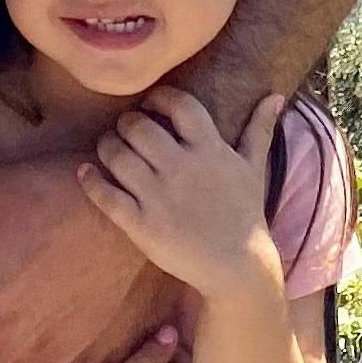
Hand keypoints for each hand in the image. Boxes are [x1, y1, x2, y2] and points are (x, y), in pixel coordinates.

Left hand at [82, 90, 285, 308]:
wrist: (237, 266)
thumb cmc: (245, 214)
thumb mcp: (254, 167)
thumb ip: (260, 129)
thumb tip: (276, 96)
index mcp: (209, 149)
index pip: (179, 105)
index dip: (159, 97)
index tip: (151, 102)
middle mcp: (181, 167)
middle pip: (138, 127)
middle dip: (126, 122)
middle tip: (125, 127)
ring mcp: (158, 197)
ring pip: (117, 156)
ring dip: (107, 145)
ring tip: (108, 146)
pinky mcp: (140, 225)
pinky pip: (106, 196)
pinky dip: (91, 180)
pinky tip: (85, 172)